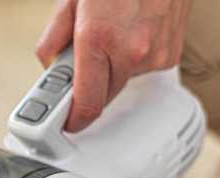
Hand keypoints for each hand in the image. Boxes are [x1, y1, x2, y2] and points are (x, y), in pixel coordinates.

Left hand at [36, 0, 191, 131]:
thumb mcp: (72, 0)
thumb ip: (54, 38)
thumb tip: (48, 64)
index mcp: (99, 39)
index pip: (86, 104)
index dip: (71, 119)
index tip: (62, 123)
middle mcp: (131, 51)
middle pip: (101, 97)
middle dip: (86, 87)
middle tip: (76, 64)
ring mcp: (156, 54)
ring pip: (122, 82)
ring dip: (110, 69)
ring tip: (110, 33)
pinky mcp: (171, 53)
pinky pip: (141, 70)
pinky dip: (130, 59)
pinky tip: (129, 32)